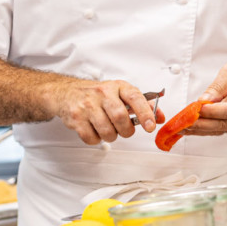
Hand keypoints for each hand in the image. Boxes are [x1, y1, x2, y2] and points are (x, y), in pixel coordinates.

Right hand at [50, 79, 165, 144]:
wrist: (66, 92)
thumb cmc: (97, 94)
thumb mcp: (120, 93)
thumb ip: (142, 105)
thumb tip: (160, 117)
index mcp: (116, 86)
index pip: (134, 97)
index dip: (145, 113)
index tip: (150, 126)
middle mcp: (101, 93)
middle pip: (120, 117)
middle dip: (126, 130)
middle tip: (124, 130)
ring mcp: (86, 106)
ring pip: (107, 131)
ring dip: (111, 136)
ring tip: (108, 129)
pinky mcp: (75, 118)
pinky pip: (91, 138)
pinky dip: (96, 139)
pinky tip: (94, 129)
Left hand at [187, 59, 226, 134]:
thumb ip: (219, 85)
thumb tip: (205, 100)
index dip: (214, 111)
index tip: (198, 109)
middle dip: (204, 124)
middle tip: (185, 122)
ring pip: (224, 129)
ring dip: (202, 130)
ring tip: (183, 126)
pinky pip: (222, 130)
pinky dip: (205, 130)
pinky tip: (191, 129)